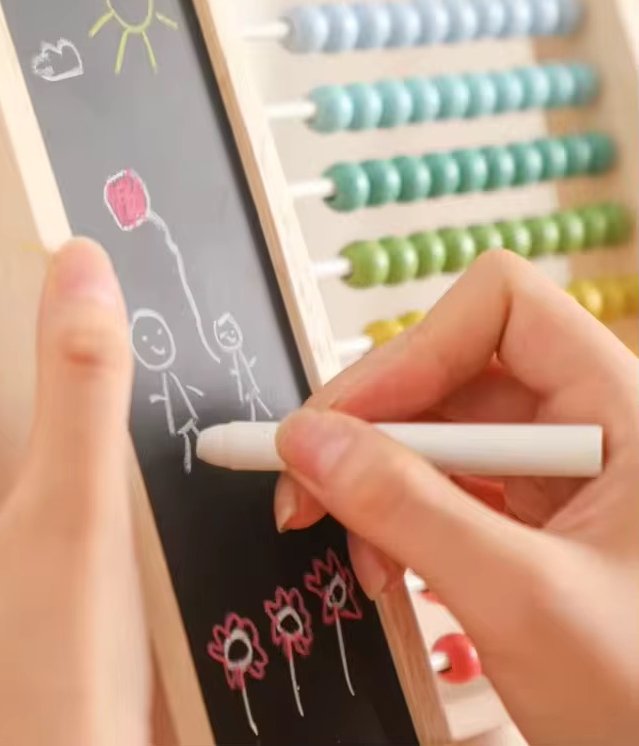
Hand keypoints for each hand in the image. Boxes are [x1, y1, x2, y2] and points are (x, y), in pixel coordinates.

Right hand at [274, 251, 638, 745]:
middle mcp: (580, 422)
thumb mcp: (522, 600)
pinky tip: (383, 566)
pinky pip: (435, 483)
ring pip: (429, 431)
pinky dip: (391, 517)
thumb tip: (304, 440)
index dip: (417, 348)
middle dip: (365, 428)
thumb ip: (407, 511)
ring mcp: (547, 470)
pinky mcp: (521, 513)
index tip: (349, 421)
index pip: (501, 306)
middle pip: (445, 370)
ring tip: (355, 555)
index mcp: (618, 409)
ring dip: (371, 482)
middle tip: (298, 485)